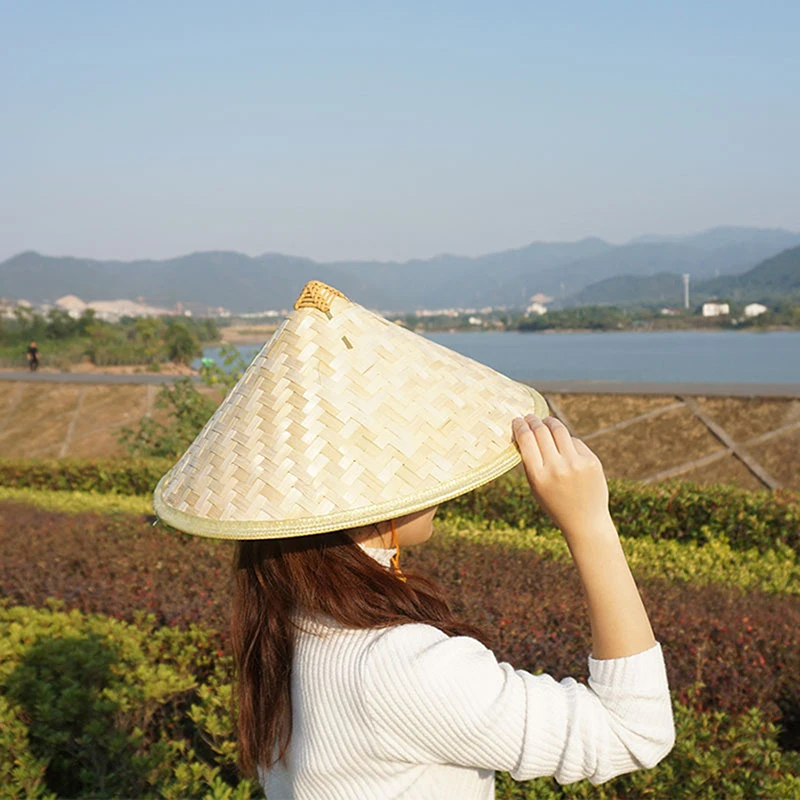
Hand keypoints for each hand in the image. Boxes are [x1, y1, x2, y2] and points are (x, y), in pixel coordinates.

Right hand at [512, 415, 610, 541]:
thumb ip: (531, 462)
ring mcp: (576, 463)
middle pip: (541, 431)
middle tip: (530, 417)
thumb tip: (525, 431)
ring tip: (546, 421)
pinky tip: (563, 443)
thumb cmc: (555, 503)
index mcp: (538, 476)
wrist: (585, 520)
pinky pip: (575, 442)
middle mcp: (556, 468)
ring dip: (550, 422)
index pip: (526, 440)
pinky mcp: (591, 461)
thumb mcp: (536, 486)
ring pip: (559, 431)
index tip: (518, 420)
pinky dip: (567, 440)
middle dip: (533, 421)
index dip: (520, 426)